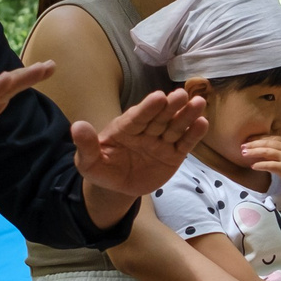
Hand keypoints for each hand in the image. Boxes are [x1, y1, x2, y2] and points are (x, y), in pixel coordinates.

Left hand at [72, 88, 207, 196]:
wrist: (117, 186)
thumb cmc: (102, 168)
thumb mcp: (88, 162)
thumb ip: (86, 145)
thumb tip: (77, 126)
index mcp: (125, 129)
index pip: (137, 118)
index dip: (147, 108)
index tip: (158, 96)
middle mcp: (145, 131)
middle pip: (159, 118)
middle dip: (170, 107)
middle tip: (181, 94)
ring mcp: (161, 142)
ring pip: (175, 127)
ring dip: (187, 116)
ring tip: (198, 103)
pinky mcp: (174, 155)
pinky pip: (184, 144)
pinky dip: (194, 135)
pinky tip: (203, 123)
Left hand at [240, 134, 280, 199]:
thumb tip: (264, 150)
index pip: (271, 138)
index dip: (258, 138)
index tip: (247, 140)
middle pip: (267, 143)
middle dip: (253, 144)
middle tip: (242, 146)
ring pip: (267, 152)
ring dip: (254, 152)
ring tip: (244, 154)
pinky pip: (270, 165)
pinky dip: (260, 165)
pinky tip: (253, 166)